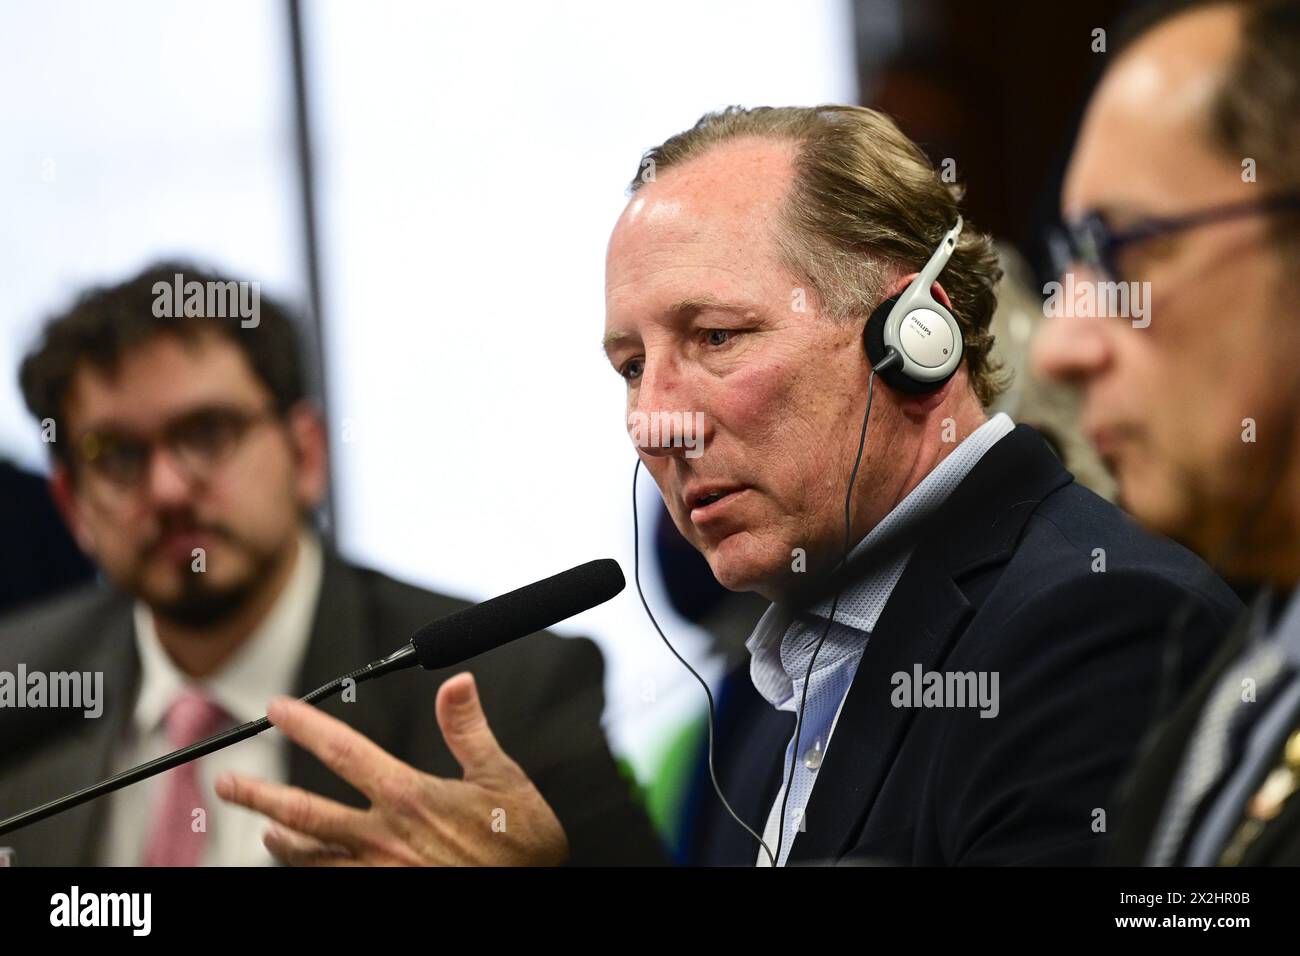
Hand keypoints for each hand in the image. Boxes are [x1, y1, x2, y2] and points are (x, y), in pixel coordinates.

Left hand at [214, 672, 568, 865]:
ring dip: (280, 842)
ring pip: (309, 859)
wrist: (532, 895)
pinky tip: (300, 868)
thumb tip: (457, 681)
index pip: (345, 753)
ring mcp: (378, 873)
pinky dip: (308, 874)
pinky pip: (331, 885)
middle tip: (227, 783)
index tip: (278, 709)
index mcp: (409, 797)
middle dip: (259, 795)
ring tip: (263, 832)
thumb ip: (469, 730)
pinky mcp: (383, 896)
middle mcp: (383, 837)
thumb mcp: (503, 778)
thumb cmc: (520, 842)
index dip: (307, 727)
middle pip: (303, 813)